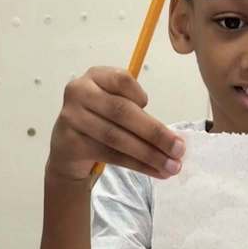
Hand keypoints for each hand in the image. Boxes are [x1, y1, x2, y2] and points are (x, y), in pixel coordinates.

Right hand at [47, 67, 184, 181]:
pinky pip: (111, 155)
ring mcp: (72, 118)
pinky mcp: (71, 143)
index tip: (154, 109)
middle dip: (155, 133)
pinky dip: (138, 165)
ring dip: (149, 154)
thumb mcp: (114, 107)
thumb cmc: (100, 123)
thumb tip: (175, 140)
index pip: (122, 80)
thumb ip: (137, 112)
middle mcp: (79, 92)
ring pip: (117, 137)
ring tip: (172, 166)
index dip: (140, 96)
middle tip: (180, 150)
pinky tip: (157, 172)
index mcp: (94, 76)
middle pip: (122, 112)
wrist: (67, 150)